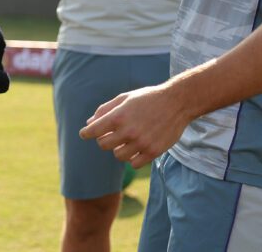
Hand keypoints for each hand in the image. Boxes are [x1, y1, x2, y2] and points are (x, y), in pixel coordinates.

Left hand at [78, 82, 193, 168]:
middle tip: (111, 134)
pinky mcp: (153, 152)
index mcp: (119, 116)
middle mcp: (129, 131)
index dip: (86, 133)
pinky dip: (132, 158)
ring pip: (118, 155)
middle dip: (104, 139)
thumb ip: (105, 110)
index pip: (93, 131)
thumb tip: (89, 124)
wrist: (176, 102)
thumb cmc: (147, 98)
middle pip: (103, 145)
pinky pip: (134, 163)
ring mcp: (141, 143)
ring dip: (119, 149)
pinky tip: (136, 148)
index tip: (85, 134)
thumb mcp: (124, 98)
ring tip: (127, 140)